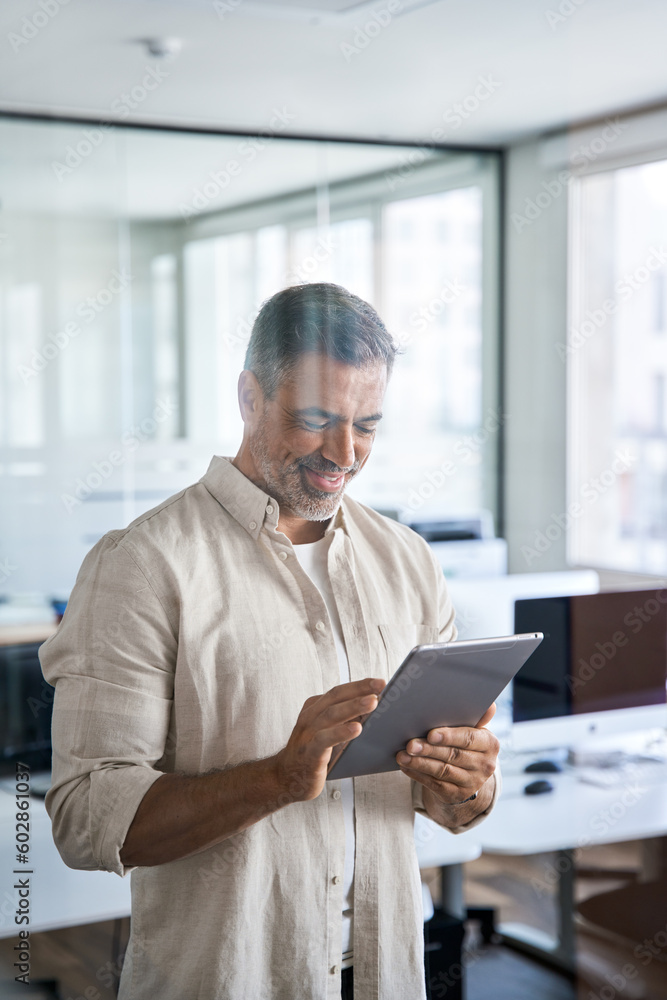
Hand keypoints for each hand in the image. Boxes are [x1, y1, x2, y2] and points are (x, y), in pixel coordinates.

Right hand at [274, 678, 385, 802]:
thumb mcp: (327, 731)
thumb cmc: (313, 753)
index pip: (339, 692)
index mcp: (314, 708)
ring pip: (330, 714)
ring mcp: (308, 734)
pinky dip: (341, 732)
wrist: (286, 778)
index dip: (359, 685)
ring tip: (372, 701)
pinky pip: (324, 739)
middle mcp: (310, 717)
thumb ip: (344, 720)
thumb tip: (373, 709)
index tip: (379, 682)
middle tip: (380, 685)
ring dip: (353, 706)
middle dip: (359, 689)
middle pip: (335, 697)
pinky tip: (356, 728)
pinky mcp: (309, 752)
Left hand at [395, 704, 498, 805]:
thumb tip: (489, 704)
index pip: (469, 738)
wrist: (467, 773)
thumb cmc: (464, 741)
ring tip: (402, 755)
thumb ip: (477, 715)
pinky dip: (418, 775)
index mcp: (490, 744)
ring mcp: (471, 783)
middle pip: (453, 755)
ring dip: (419, 763)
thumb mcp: (472, 728)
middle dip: (429, 749)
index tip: (431, 734)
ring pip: (442, 771)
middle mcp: (485, 765)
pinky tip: (406, 766)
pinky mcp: (457, 795)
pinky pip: (435, 784)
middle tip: (410, 744)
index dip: (449, 736)